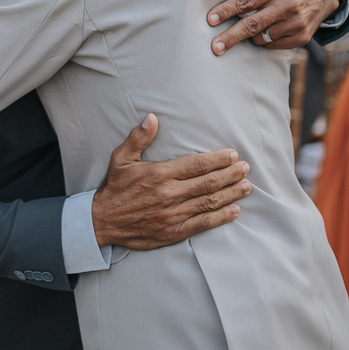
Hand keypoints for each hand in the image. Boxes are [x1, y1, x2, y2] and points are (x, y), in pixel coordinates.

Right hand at [91, 114, 250, 249]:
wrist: (102, 221)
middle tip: (246, 168)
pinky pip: (203, 223)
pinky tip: (235, 210)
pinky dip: (221, 217)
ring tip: (247, 186)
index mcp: (160, 173)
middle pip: (209, 182)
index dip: (218, 159)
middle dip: (231, 174)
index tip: (232, 154)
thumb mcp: (121, 158)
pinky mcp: (174, 231)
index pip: (197, 164)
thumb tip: (152, 118)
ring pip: (210, 202)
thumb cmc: (114, 188)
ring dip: (232, 193)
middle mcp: (170, 193)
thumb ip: (138, 138)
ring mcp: (173, 214)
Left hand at [207, 0, 338, 54]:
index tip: (210, 20)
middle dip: (231, 37)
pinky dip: (264, 41)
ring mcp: (296, 23)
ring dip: (250, 36)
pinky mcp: (302, 36)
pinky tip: (265, 32)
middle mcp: (287, 5)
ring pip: (262, 37)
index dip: (226, 11)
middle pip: (252, 25)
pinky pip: (273, 45)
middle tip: (214, 47)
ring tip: (247, 28)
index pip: (246, 1)